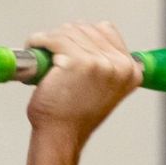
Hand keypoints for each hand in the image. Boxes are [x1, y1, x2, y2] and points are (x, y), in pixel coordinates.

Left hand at [25, 21, 142, 147]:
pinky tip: (33, 47)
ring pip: (67, 32)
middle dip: (63, 36)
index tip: (64, 44)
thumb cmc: (74, 115)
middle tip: (48, 52)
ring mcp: (100, 62)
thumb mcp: (103, 88)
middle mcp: (120, 65)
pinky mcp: (77, 62)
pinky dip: (39, 40)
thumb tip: (81, 35)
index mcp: (131, 70)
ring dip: (48, 39)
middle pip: (85, 28)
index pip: (105, 30)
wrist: (61, 136)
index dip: (80, 35)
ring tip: (41, 53)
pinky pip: (52, 38)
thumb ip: (104, 65)